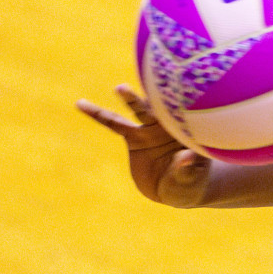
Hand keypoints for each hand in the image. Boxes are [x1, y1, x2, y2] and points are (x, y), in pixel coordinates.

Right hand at [76, 85, 212, 206]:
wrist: (175, 189)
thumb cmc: (190, 182)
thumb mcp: (191, 178)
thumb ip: (188, 168)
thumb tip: (187, 157)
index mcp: (188, 132)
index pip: (186, 115)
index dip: (184, 106)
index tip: (180, 95)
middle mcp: (169, 125)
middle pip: (163, 107)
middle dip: (159, 96)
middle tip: (156, 84)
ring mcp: (150, 128)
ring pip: (137, 111)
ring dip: (130, 99)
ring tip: (120, 88)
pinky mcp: (134, 136)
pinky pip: (113, 124)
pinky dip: (97, 114)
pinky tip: (80, 104)